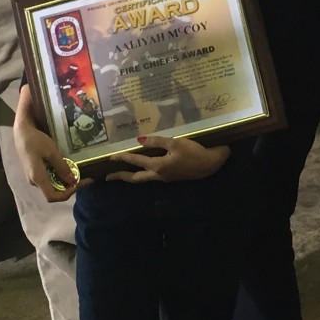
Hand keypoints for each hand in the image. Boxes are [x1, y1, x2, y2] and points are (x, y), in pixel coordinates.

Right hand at [12, 83, 81, 201]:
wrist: (21, 132)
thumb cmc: (35, 140)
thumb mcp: (51, 151)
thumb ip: (62, 167)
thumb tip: (73, 181)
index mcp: (38, 178)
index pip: (53, 197)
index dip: (68, 194)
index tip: (80, 184)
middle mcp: (34, 181)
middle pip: (53, 193)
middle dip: (69, 188)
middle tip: (84, 178)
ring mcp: (33, 177)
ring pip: (51, 186)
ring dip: (65, 183)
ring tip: (77, 174)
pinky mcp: (34, 173)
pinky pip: (48, 180)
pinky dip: (59, 178)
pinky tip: (67, 169)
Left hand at [107, 136, 230, 183]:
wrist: (211, 164)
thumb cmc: (194, 152)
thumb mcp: (175, 143)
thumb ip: (157, 142)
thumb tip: (139, 140)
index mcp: (158, 166)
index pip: (136, 161)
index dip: (123, 158)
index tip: (111, 158)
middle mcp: (159, 175)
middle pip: (136, 178)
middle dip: (122, 177)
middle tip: (109, 177)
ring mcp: (165, 178)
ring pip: (143, 179)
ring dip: (131, 176)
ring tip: (122, 174)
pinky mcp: (171, 177)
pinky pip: (151, 177)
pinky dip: (142, 174)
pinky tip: (143, 169)